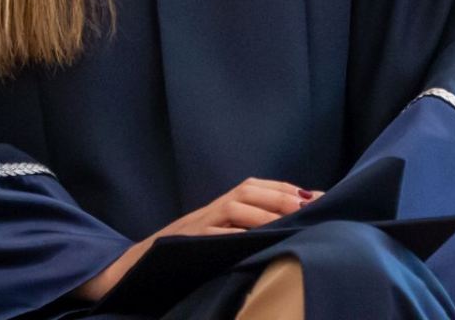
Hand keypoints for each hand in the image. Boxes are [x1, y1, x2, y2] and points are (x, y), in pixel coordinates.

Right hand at [78, 178, 318, 299]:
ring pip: (233, 208)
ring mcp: (196, 224)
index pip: (256, 187)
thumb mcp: (219, 237)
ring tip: (289, 220)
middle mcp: (210, 209)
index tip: (317, 196)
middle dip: (281, 196)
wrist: (138, 267)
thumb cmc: (187, 255)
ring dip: (262, 212)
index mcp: (220, 206)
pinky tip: (252, 240)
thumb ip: (246, 228)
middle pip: (248, 191)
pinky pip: (210, 234)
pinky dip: (232, 234)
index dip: (286, 189)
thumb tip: (289, 226)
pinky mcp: (185, 241)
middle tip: (310, 205)